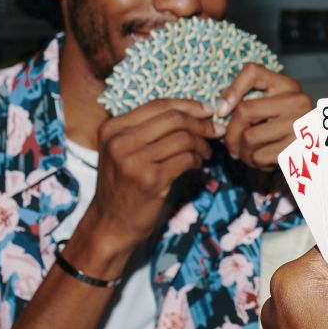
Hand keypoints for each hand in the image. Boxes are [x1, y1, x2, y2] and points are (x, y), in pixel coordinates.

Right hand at [72, 99, 221, 273]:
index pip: (158, 104)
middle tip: (216, 131)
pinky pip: (186, 159)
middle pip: (174, 119)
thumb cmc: (124, 185)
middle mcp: (120, 141)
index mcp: (113, 128)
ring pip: (183, 138)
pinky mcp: (150, 180)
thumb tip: (197, 111)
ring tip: (206, 152)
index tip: (208, 111)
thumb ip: (149, 130)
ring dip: (202, 144)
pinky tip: (197, 165)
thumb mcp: (124, 151)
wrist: (110, 224)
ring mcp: (133, 161)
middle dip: (201, 123)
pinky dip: (197, 160)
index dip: (188, 105)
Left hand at [218, 64, 312, 168]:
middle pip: (245, 110)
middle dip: (231, 132)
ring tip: (246, 154)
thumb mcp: (272, 105)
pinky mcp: (299, 149)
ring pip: (249, 137)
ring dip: (241, 151)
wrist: (314, 152)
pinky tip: (261, 160)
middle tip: (230, 145)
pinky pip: (260, 156)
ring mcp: (300, 125)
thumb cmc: (284, 128)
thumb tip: (221, 111)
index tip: (222, 111)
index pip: (253, 72)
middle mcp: (297, 101)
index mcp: (288, 85)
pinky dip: (254, 162)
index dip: (232, 90)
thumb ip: (250, 100)